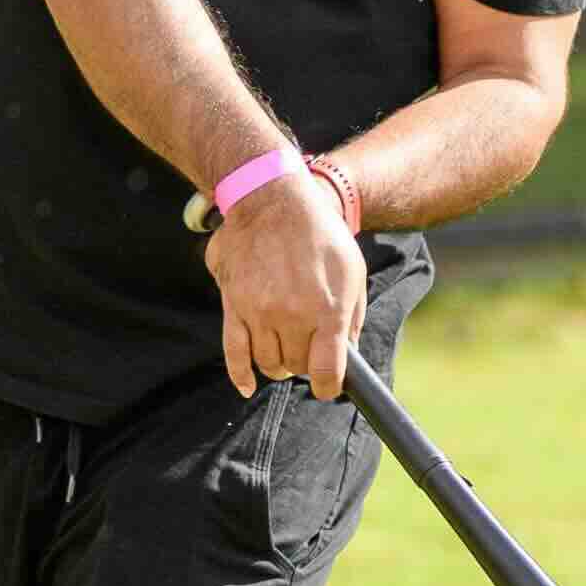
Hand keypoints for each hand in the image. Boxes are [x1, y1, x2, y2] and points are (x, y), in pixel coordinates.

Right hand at [204, 160, 367, 400]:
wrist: (272, 199)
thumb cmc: (318, 233)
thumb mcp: (352, 270)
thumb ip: (350, 316)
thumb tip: (345, 354)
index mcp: (327, 308)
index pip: (327, 372)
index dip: (328, 386)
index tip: (327, 385)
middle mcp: (292, 315)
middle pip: (296, 367)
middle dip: (304, 363)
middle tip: (307, 348)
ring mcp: (259, 312)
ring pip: (268, 363)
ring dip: (278, 364)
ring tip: (284, 348)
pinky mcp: (234, 305)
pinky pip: (234, 353)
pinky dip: (241, 375)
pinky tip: (248, 385)